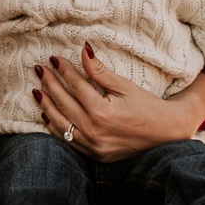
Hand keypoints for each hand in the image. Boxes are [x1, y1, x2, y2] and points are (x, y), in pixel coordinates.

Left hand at [34, 50, 204, 162]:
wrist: (166, 133)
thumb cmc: (147, 106)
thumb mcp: (124, 85)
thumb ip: (99, 70)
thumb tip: (83, 49)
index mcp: (102, 112)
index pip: (76, 86)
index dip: (64, 70)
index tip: (53, 59)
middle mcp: (94, 131)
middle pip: (64, 103)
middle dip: (50, 84)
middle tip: (40, 70)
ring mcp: (93, 146)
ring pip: (61, 124)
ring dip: (47, 106)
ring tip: (38, 90)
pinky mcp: (95, 155)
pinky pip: (68, 141)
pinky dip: (56, 127)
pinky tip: (47, 115)